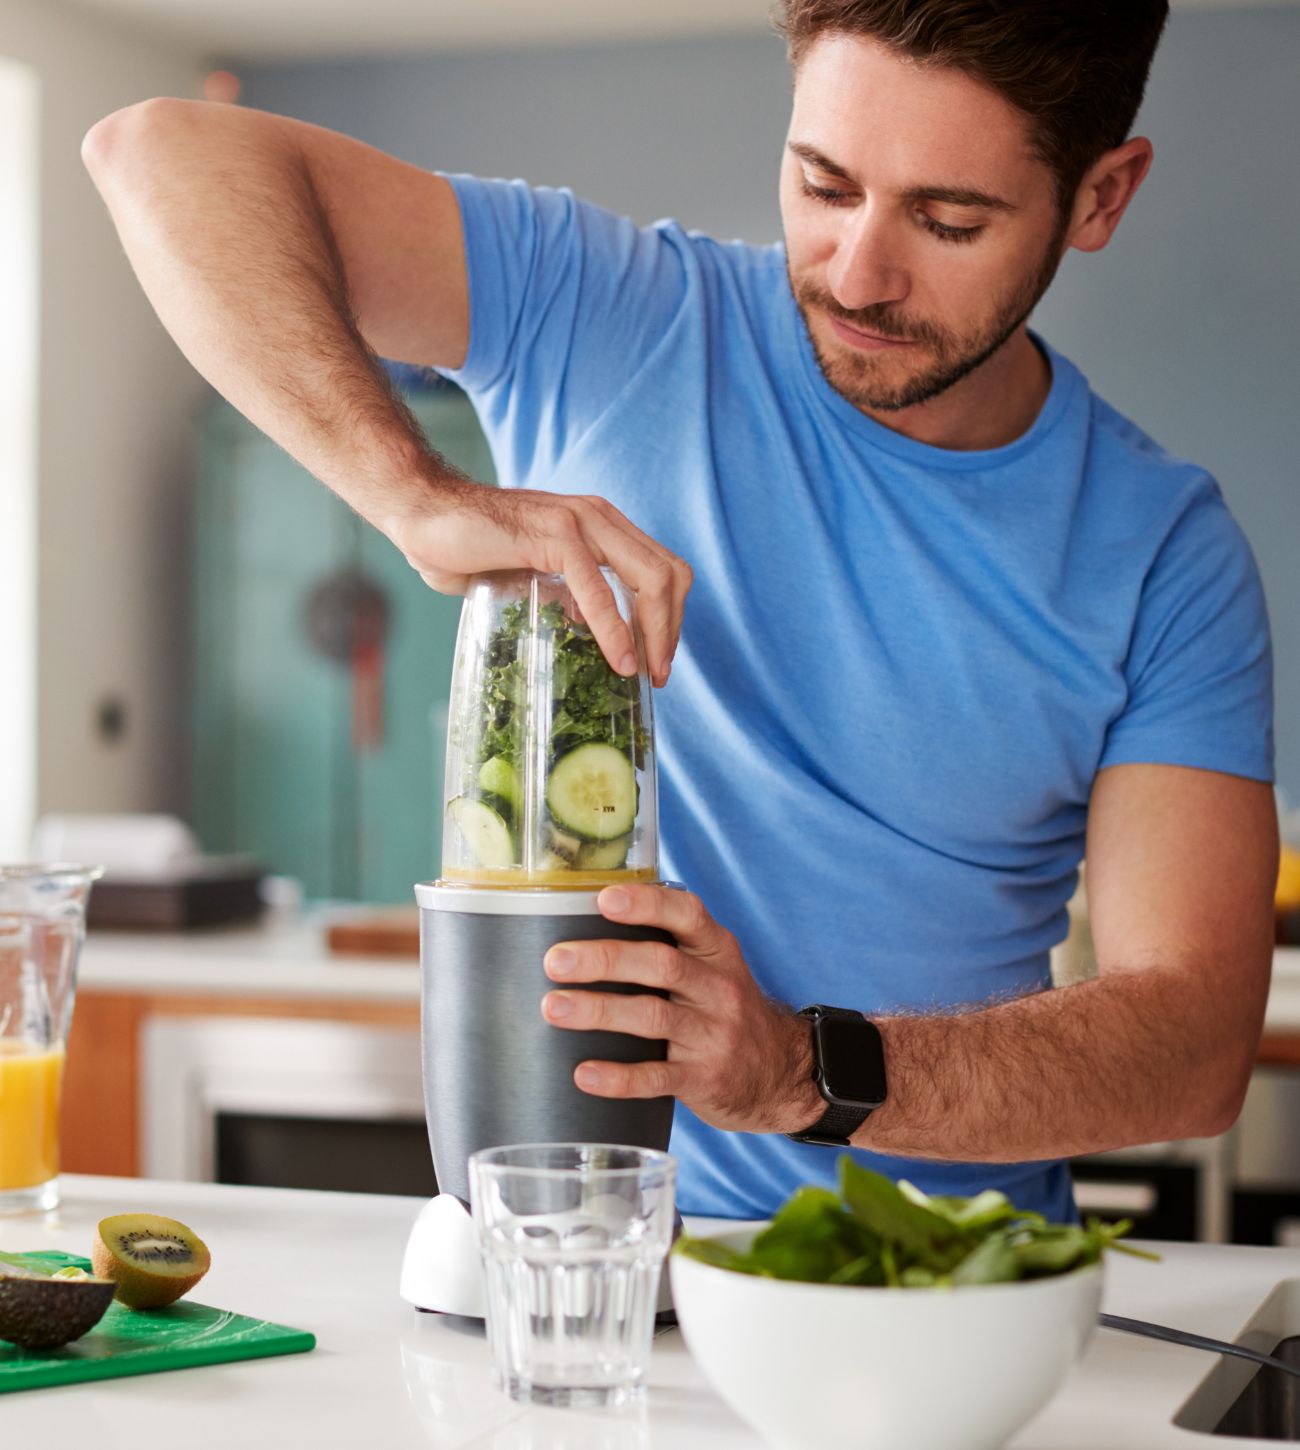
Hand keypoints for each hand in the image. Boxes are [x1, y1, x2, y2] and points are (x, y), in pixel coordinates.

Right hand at [384, 479, 691, 687]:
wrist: (422, 513)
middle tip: (659, 675)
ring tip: (645, 673)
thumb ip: (563, 593)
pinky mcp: (555, 534)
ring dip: (654, 633)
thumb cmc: (468, 545)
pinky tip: (619, 659)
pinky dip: (615, 628)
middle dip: (671, 630)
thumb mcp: (532, 575)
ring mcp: (580, 521)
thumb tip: (584, 627)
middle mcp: (599, 517)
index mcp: (600, 524)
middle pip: (669, 573)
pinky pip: (598, 589)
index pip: (662, 568)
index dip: (671, 616)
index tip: (658, 659)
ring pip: (649, 578)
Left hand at [540, 884, 823, 1134]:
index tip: (604, 899)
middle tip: (556, 960)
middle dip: (605, 959)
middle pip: (662, 964)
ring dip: (599, 1011)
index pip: (687, 915)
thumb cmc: (725, 1009)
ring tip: (554, 1008)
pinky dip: (619, 1077)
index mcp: (717, 952)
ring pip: (653, 1017)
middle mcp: (719, 988)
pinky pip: (658, 1077)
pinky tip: (585, 1074)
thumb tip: (590, 916)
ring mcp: (713, 1035)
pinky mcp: (704, 1079)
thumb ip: (670, 944)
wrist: (781, 1073)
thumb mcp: (714, 968)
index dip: (646, 903)